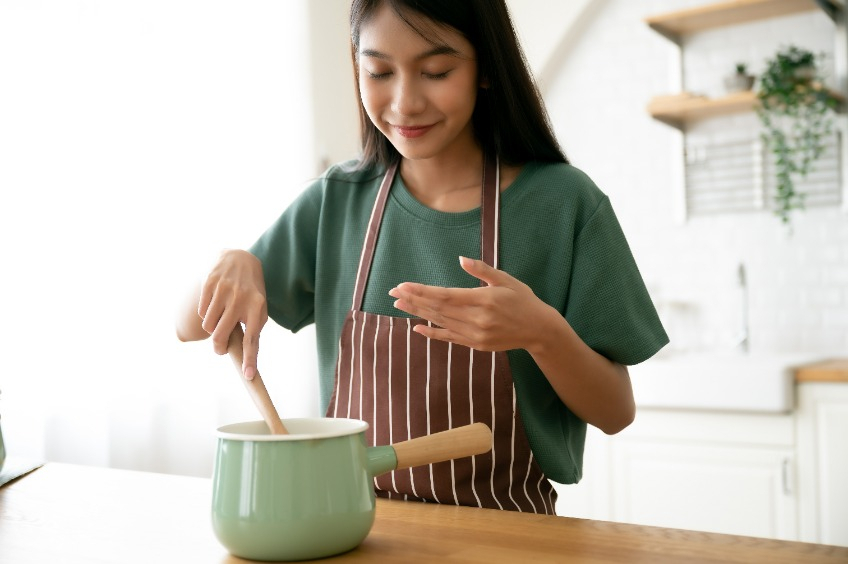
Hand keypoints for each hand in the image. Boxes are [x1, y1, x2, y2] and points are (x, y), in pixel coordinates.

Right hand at [198, 249, 267, 378]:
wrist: (240, 259)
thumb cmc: (251, 291)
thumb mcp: (258, 308)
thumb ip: (253, 329)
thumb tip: (246, 358)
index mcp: (257, 307)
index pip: (253, 339)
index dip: (250, 359)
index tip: (248, 376)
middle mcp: (241, 298)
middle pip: (221, 336)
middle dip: (219, 347)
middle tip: (221, 349)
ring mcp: (224, 290)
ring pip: (208, 325)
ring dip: (212, 328)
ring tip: (220, 318)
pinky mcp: (210, 283)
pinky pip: (202, 312)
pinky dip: (206, 314)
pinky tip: (215, 305)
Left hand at [388, 256, 556, 351]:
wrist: (539, 329)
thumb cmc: (523, 299)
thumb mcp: (505, 280)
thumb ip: (482, 270)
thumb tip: (460, 259)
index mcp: (483, 299)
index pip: (445, 295)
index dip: (422, 291)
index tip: (403, 286)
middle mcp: (477, 319)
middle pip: (438, 309)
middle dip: (414, 300)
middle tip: (393, 293)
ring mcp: (475, 334)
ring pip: (440, 322)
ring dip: (418, 314)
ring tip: (399, 305)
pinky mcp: (476, 344)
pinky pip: (449, 338)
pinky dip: (432, 333)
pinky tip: (417, 328)